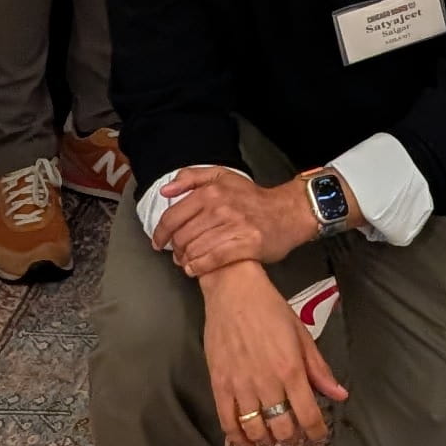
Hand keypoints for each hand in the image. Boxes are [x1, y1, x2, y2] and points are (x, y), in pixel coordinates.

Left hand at [153, 165, 323, 278]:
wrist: (287, 212)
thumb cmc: (253, 198)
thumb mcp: (222, 177)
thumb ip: (191, 178)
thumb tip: (166, 192)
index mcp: (211, 191)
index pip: (174, 216)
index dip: (161, 232)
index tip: (158, 242)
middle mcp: (220, 207)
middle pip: (183, 236)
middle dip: (175, 249)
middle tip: (176, 254)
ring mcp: (234, 226)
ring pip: (196, 249)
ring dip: (186, 260)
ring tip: (186, 263)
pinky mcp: (246, 244)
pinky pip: (213, 259)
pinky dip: (199, 267)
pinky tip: (195, 269)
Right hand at [201, 261, 347, 445]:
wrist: (233, 291)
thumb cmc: (270, 309)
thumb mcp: (301, 334)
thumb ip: (319, 369)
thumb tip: (340, 395)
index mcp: (291, 369)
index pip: (308, 415)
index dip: (316, 432)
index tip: (317, 434)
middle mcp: (267, 383)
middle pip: (282, 429)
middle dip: (292, 436)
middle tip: (293, 429)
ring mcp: (240, 386)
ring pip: (256, 430)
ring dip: (267, 438)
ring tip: (271, 433)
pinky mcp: (219, 386)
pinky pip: (228, 423)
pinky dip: (239, 437)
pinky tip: (247, 438)